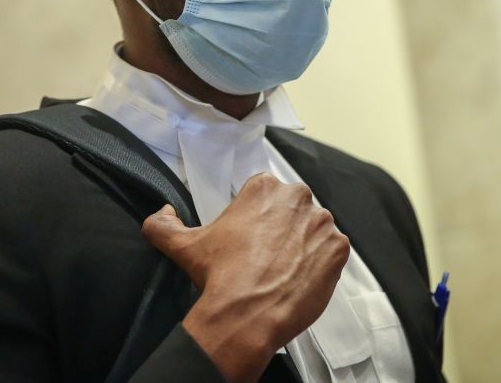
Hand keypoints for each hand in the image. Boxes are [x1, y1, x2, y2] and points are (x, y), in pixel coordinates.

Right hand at [141, 173, 349, 382]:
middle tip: (267, 257)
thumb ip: (163, 224)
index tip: (250, 240)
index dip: (257, 219)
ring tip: (283, 270)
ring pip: (314, 230)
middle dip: (283, 229)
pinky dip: (320, 264)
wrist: (246, 314)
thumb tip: (161, 213)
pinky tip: (300, 278)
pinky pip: (333, 251)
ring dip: (303, 245)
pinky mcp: (339, 248)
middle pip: (293, 210)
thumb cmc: (218, 276)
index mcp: (264, 187)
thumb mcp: (182, 245)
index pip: (266, 196)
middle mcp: (297, 197)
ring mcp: (322, 222)